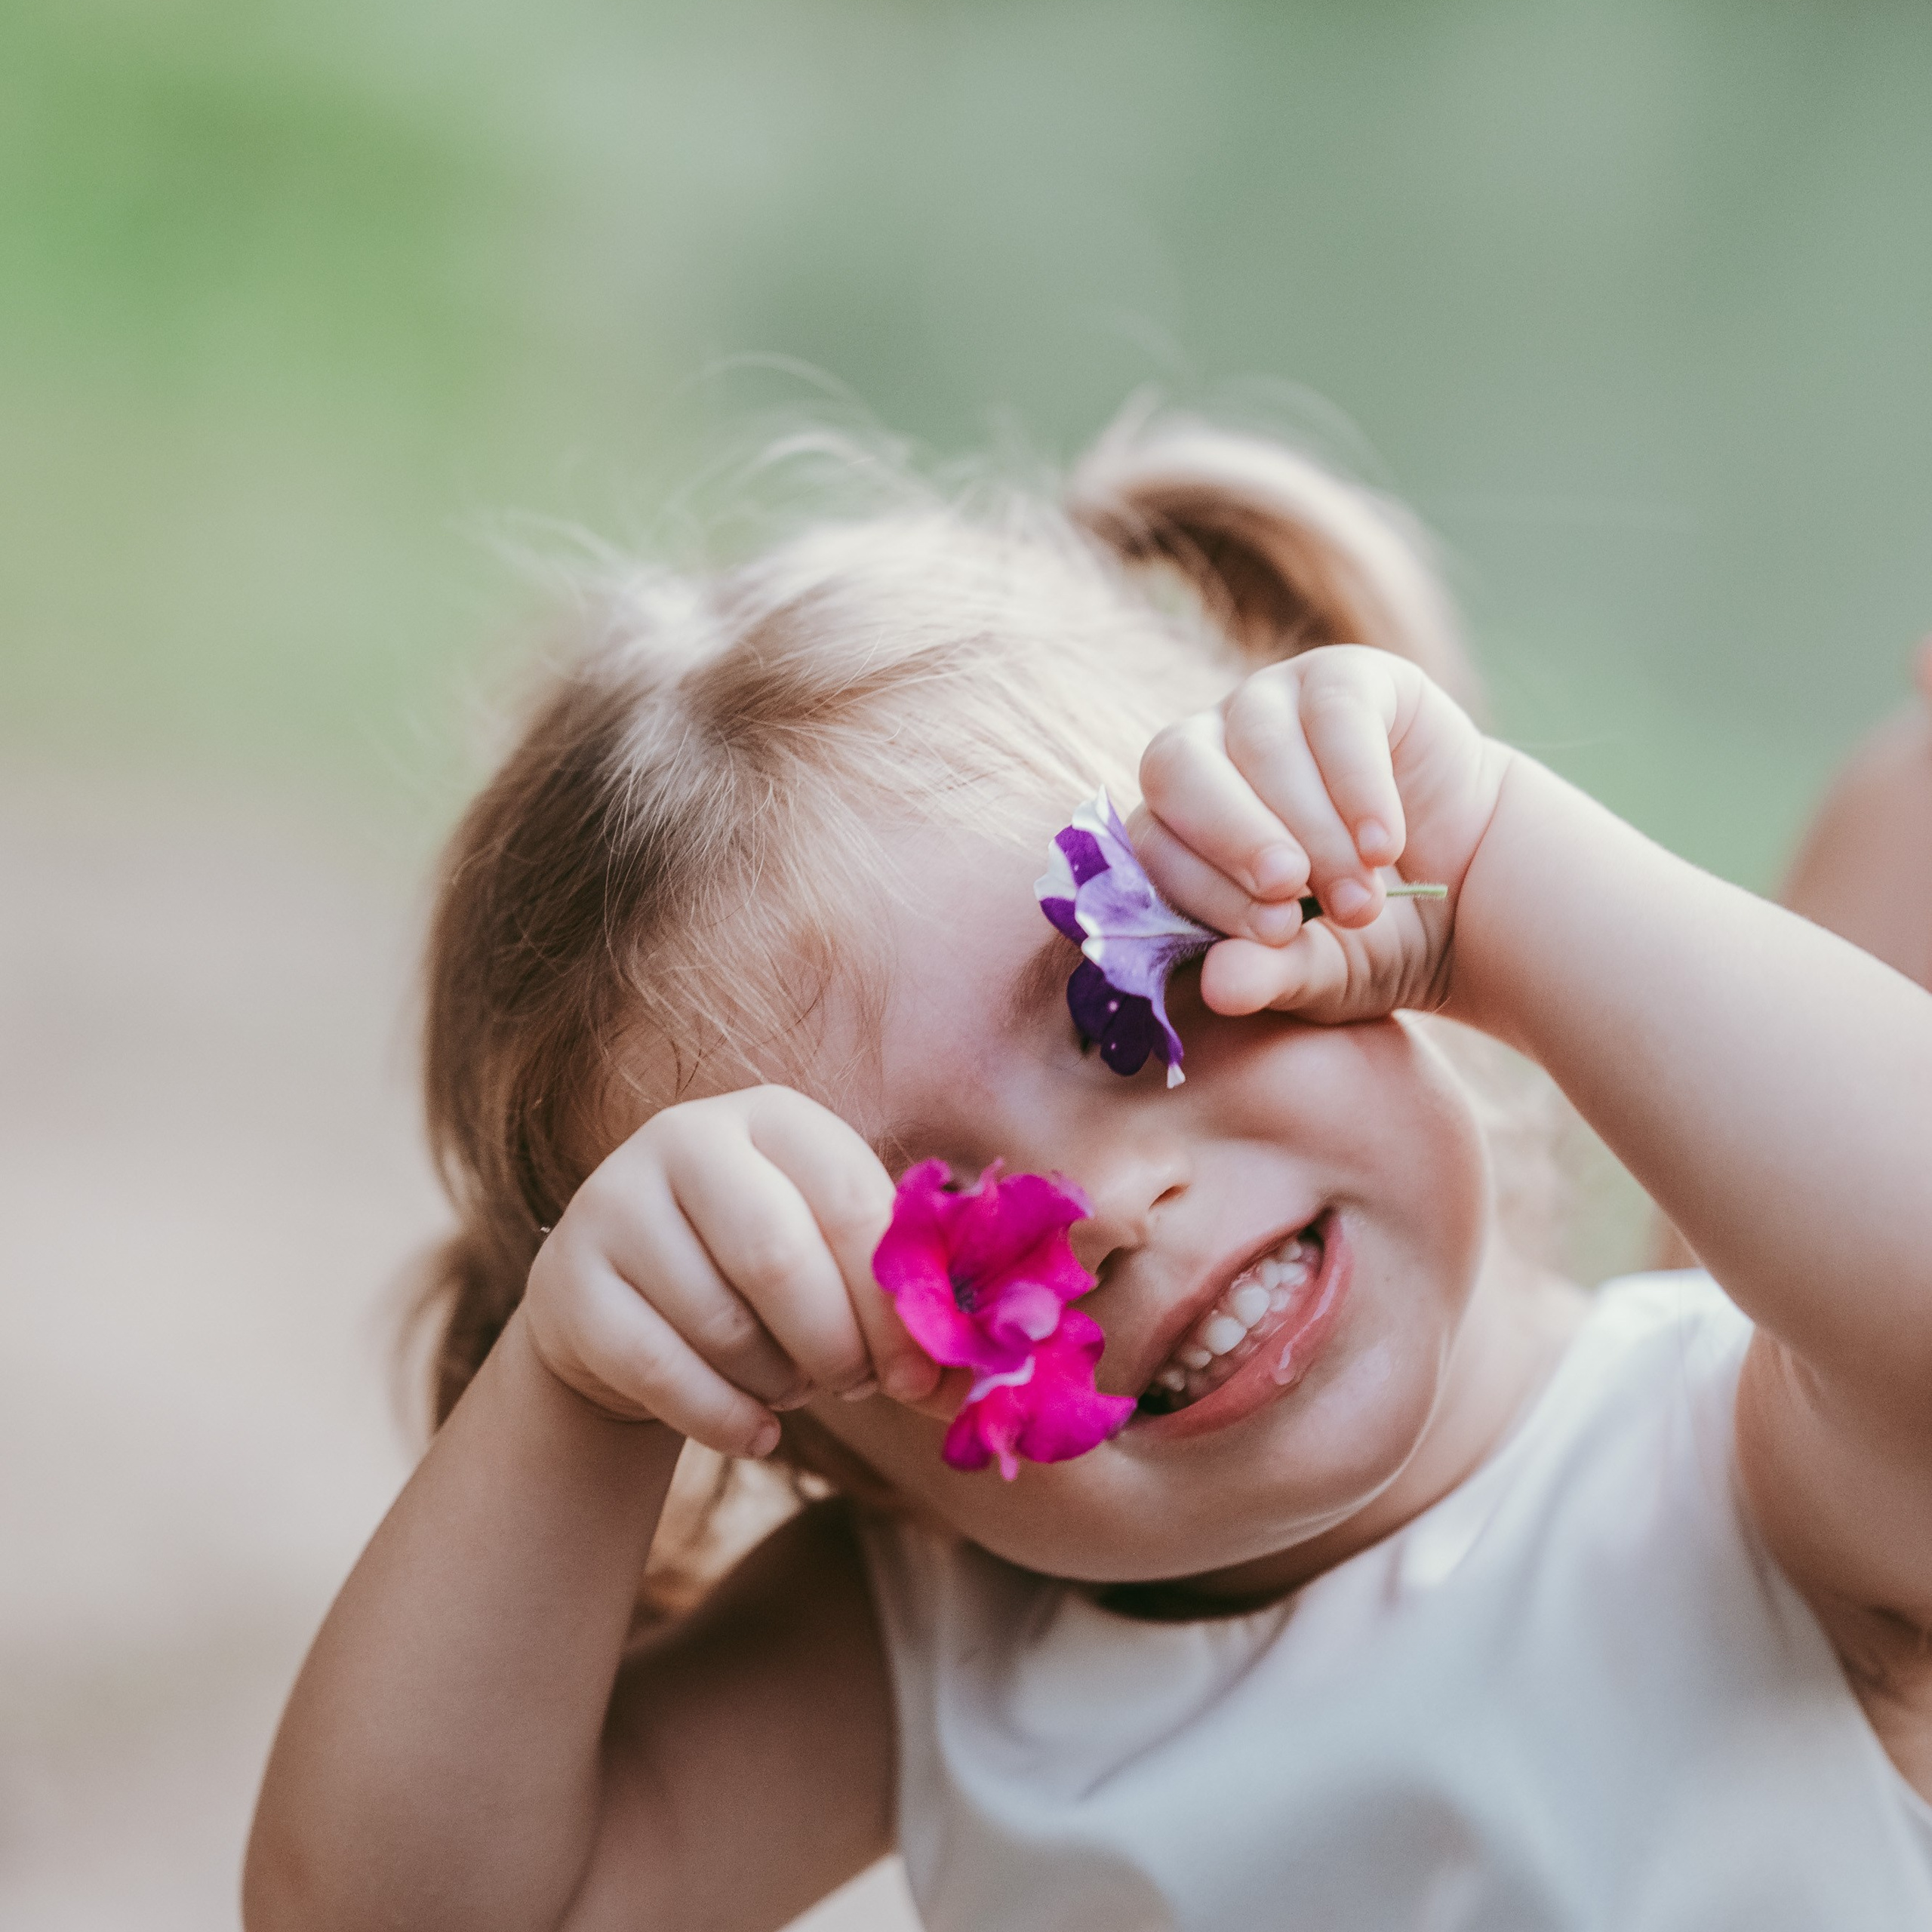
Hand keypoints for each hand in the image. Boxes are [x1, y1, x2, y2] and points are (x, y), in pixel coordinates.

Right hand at [521, 1087, 937, 1454]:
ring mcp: (612, 1204)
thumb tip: (986, 1386)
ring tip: (790, 1381)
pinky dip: (726, 1419)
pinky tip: (754, 1430)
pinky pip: (663, 1374)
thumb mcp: (835, 1266)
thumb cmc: (764, 1283)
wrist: (628, 1313)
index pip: (851, 1202)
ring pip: (722, 1326)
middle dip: (835, 1345)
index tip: (923, 1375)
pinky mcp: (565, 1283)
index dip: (896, 1302)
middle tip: (857, 1386)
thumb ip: (906, 1307)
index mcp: (773, 1117)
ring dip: (779, 1382)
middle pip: (778, 1259)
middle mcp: (685, 1138)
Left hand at [1132, 644, 1510, 1023]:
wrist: (1471, 889)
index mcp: (1177, 824)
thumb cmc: (1369, 936)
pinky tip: (1386, 842)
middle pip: (1176, 767)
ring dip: (1313, 826)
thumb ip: (1268, 975)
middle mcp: (1210, 752)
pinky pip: (1333, 711)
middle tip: (1294, 893)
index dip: (1203, 885)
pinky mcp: (1341, 679)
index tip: (1275, 933)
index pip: (1152, 839)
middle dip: (1236, 837)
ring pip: (1259, 741)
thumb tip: (1218, 988)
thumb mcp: (1321, 971)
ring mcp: (1269, 703)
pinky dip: (1359, 782)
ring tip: (1362, 897)